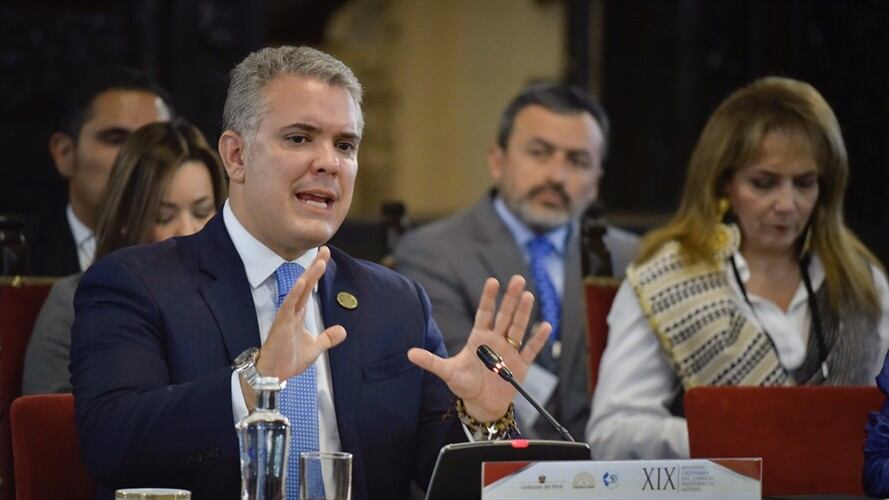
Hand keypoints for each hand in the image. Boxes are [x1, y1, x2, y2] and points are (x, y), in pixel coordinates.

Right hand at [256, 246, 346, 380]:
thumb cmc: (288, 359)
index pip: (310, 288)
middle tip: (325, 250)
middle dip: (315, 267)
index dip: (317, 272)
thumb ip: (328, 338)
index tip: (324, 255)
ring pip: (298, 292)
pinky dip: (295, 295)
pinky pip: (288, 307)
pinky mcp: (281, 326)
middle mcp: (292, 311)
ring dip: (308, 277)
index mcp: (298, 313)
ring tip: (319, 263)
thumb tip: (343, 331)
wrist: (274, 375)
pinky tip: (302, 283)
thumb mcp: (315, 348)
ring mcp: (286, 317)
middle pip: (305, 284)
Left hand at [408, 275, 549, 421]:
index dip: (489, 298)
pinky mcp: (520, 365)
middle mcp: (495, 341)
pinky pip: (531, 350)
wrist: (481, 405)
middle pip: (504, 316)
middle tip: (518, 279)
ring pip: (518, 328)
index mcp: (479, 338)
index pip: (484, 313)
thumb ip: (431, 362)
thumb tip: (408, 354)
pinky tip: (545, 325)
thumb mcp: (447, 373)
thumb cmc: (464, 385)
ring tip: (529, 296)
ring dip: (524, 313)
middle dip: (511, 298)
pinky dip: (538, 340)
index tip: (493, 281)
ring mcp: (509, 351)